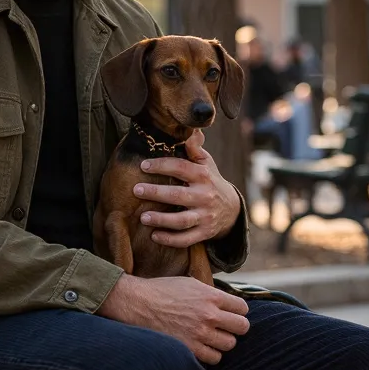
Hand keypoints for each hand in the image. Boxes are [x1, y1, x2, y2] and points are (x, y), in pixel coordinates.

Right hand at [97, 274, 249, 364]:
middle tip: (224, 327)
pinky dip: (210, 354)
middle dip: (235, 327)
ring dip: (222, 341)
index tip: (230, 313)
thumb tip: (228, 302)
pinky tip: (201, 346)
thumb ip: (212, 293)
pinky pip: (214, 358)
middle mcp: (209, 315)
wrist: (137, 304)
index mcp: (211, 296)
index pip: (243, 308)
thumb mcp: (190, 283)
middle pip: (242, 327)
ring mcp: (200, 333)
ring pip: (229, 344)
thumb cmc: (162, 291)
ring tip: (211, 337)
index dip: (237, 311)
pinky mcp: (190, 348)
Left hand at [132, 128, 241, 248]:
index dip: (162, 166)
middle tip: (136, 190)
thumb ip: (194, 148)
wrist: (231, 209)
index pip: (182, 168)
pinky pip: (186, 239)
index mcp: (203, 176)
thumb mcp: (206, 163)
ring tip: (143, 218)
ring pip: (182, 221)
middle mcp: (205, 196)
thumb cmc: (210, 181)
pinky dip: (170, 239)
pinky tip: (154, 236)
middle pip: (179, 196)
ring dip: (162, 220)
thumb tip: (190, 130)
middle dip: (157, 193)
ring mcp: (205, 216)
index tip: (143, 165)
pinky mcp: (204, 233)